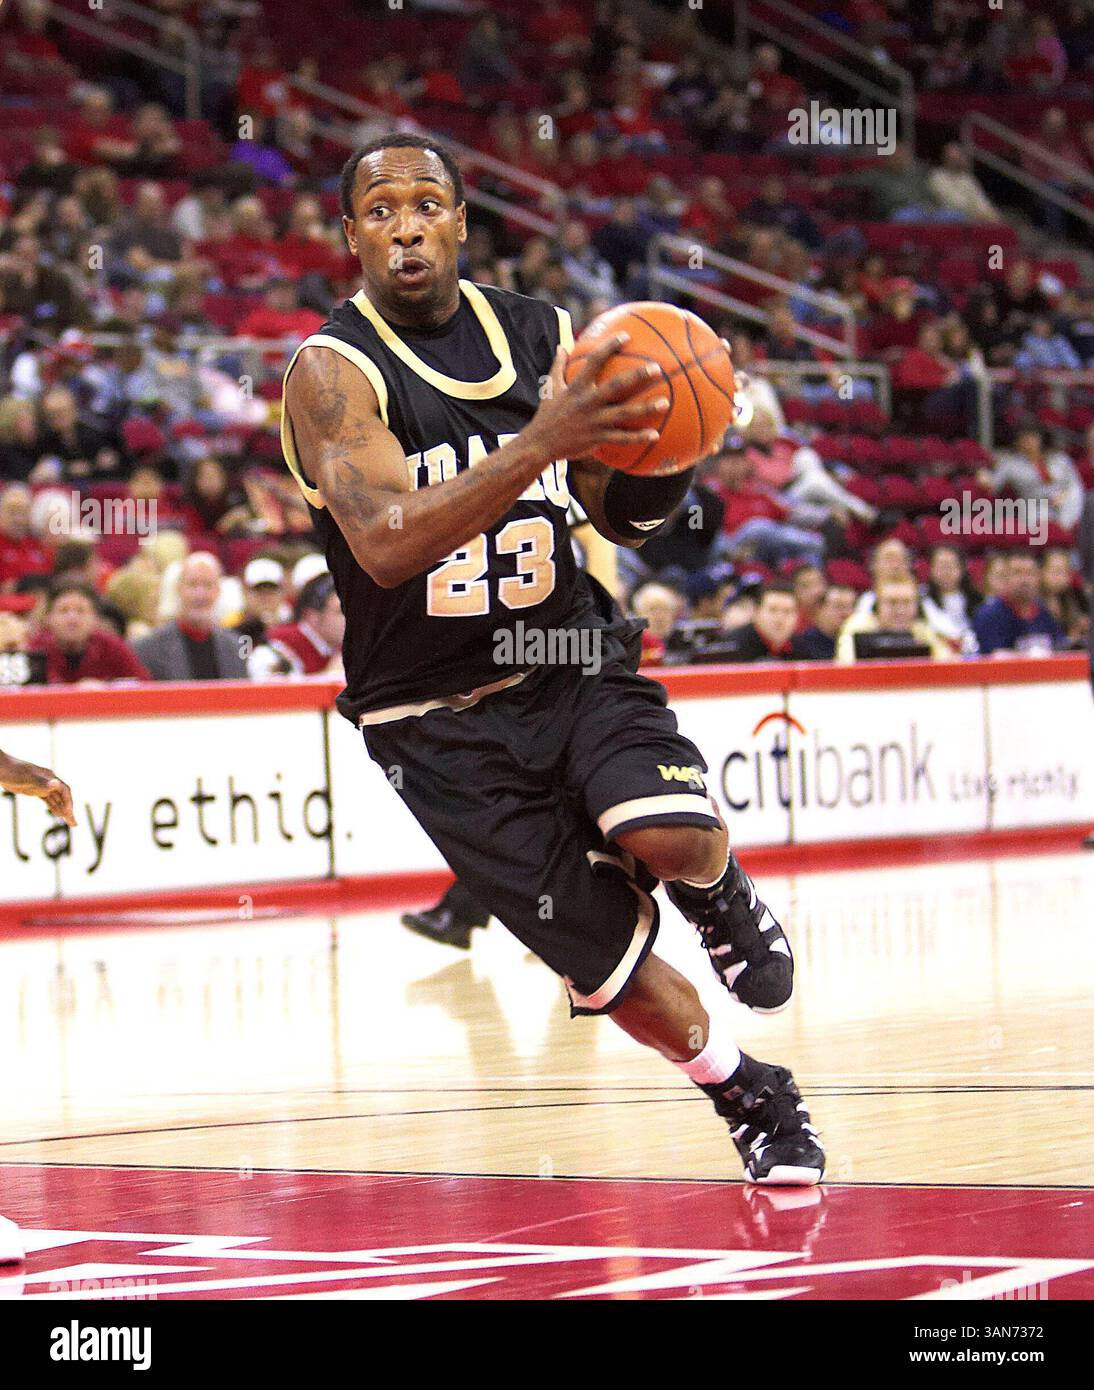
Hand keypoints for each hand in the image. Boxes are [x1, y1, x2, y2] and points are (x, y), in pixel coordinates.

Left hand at [0, 756, 76, 826]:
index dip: (68, 803)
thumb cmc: (13, 771)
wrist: (1, 767)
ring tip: (70, 822)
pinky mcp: (34, 789)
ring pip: (56, 799)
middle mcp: (49, 781)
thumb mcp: (27, 779)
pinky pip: (48, 800)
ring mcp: (42, 786)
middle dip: (69, 810)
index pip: (64, 791)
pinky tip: (57, 813)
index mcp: (49, 777)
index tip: (69, 815)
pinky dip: (54, 807)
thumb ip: (42, 782)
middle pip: (63, 797)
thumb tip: (56, 784)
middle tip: (74, 824)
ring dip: (63, 810)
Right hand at [522, 331, 667, 463]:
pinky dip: (638, 437)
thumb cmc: (547, 414)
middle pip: (616, 386)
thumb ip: (558, 366)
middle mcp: (588, 402)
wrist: (540, 444)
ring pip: (624, 413)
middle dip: (636, 376)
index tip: (626, 336)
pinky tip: (656, 435)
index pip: (594, 361)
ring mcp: (594, 421)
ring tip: (665, 402)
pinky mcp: (597, 438)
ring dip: (646, 408)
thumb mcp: (549, 387)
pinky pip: (621, 438)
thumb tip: (563, 346)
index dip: (609, 347)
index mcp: (577, 387)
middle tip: (656, 368)